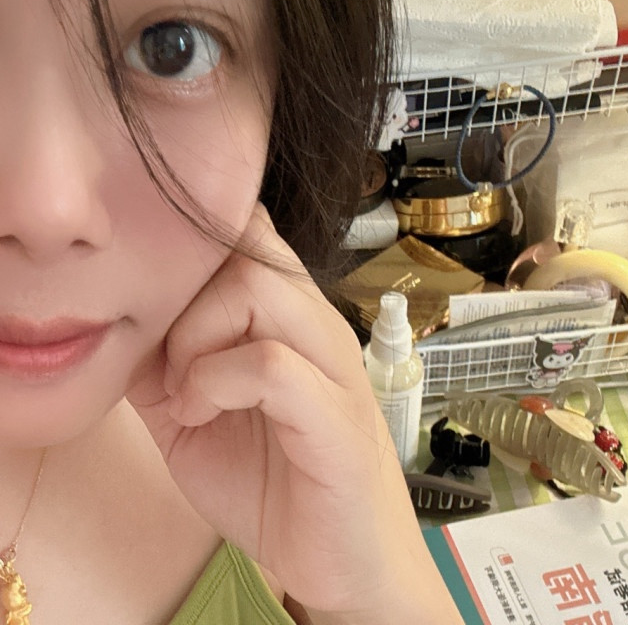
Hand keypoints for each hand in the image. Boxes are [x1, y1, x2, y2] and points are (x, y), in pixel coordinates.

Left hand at [126, 204, 459, 622]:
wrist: (341, 558)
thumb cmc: (273, 482)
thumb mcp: (195, 413)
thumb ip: (164, 363)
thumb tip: (124, 322)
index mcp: (291, 318)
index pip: (252, 232)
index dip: (198, 248)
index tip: (161, 309)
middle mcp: (318, 325)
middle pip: (246, 249)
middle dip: (185, 301)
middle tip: (170, 367)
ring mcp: (332, 364)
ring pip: (258, 288)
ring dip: (197, 341)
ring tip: (186, 396)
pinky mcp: (335, 415)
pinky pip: (268, 364)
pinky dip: (215, 384)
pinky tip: (200, 417)